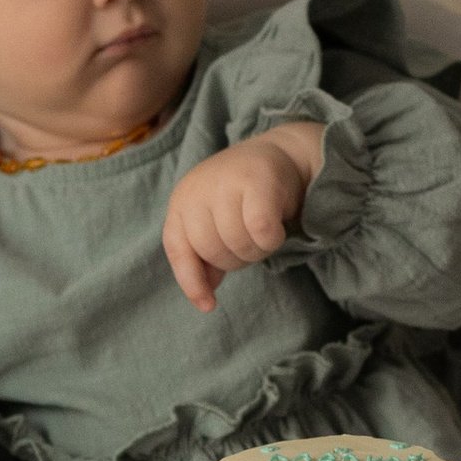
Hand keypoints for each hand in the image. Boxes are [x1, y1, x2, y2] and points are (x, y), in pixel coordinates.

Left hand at [163, 122, 324, 311]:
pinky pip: (261, 231)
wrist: (283, 154)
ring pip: (237, 243)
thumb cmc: (246, 195)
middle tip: (251, 245)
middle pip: (211, 250)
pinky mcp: (257, 180)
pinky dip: (272, 240)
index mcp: (183, 199)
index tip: (208, 305)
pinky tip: (277, 230)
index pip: (178, 247)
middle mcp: (198, 188)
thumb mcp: (217, 220)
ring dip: (256, 251)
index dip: (191, 280)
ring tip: (264, 233)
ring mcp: (226, 181)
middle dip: (235, 260)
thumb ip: (206, 253)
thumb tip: (204, 293)